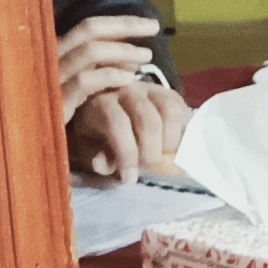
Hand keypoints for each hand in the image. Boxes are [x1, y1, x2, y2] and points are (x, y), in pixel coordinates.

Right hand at [57, 20, 161, 131]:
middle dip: (125, 26)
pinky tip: (129, 80)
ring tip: (145, 57)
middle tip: (154, 28)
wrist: (33, 142)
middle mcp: (50, 57)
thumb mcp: (78, 87)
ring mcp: (51, 77)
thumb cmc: (58, 115)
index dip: (120, 22)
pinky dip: (109, 75)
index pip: (88, 26)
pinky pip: (85, 81)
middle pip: (89, 29)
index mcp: (56, 51)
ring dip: (122, 51)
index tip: (150, 24)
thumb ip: (96, 70)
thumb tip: (130, 59)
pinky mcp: (56, 100)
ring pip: (89, 51)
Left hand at [70, 73, 187, 184]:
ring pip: (170, 111)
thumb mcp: (86, 145)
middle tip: (145, 167)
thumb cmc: (95, 129)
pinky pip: (181, 109)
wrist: (106, 103)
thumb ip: (93, 156)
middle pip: (149, 121)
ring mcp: (149, 89)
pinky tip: (168, 144)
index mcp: (101, 103)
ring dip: (168, 141)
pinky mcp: (167, 91)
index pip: (118, 124)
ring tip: (159, 154)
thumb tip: (105, 165)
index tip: (129, 178)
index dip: (127, 154)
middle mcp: (126, 90)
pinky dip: (179, 131)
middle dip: (150, 153)